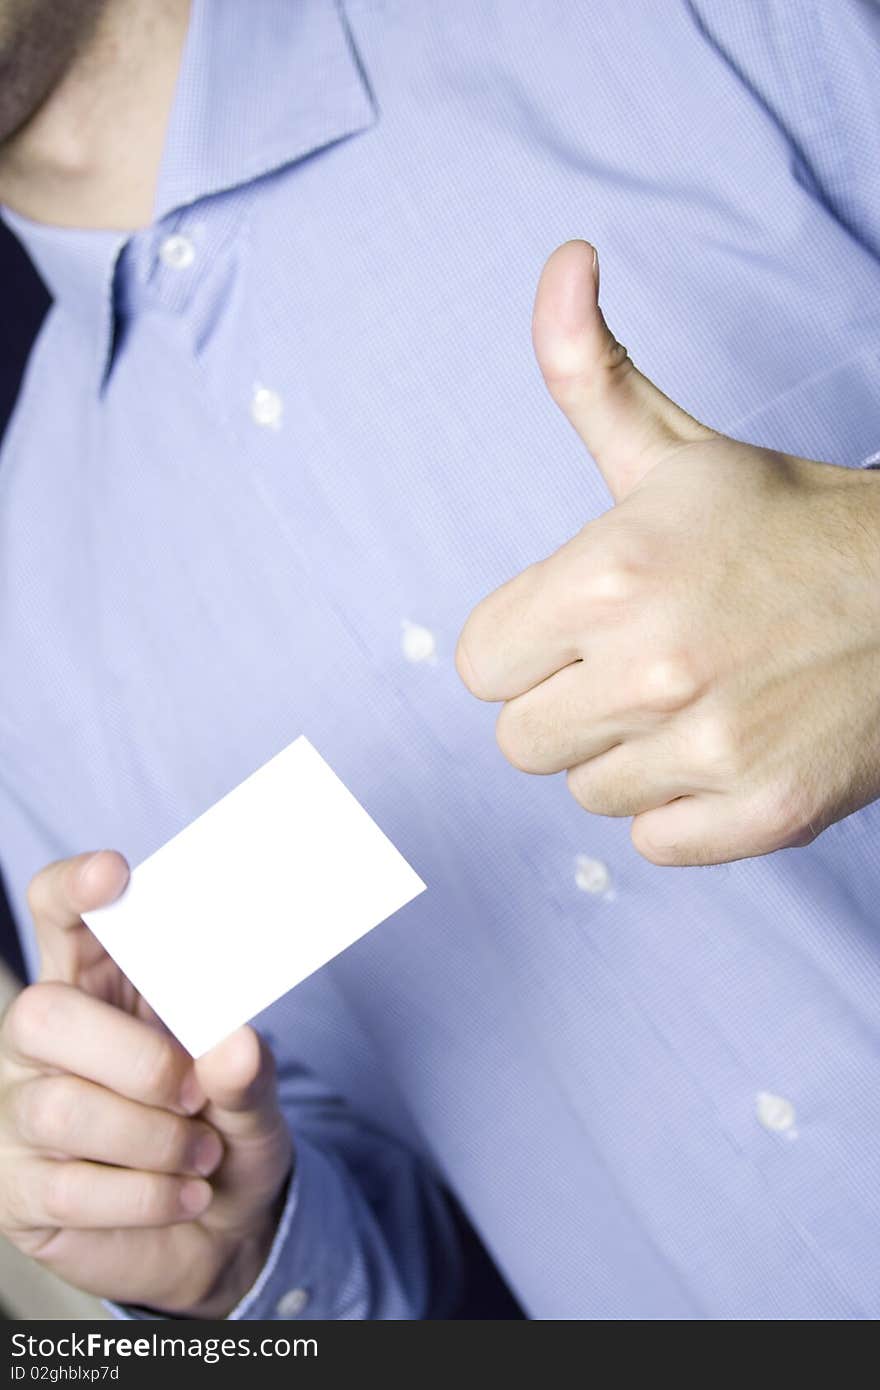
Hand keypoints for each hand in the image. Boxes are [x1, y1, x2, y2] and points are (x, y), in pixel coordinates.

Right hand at [0, 851, 292, 1315]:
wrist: (221, 1230)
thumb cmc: (225, 1131)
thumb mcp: (255, 1096)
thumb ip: (248, 1071)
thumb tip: (237, 1046)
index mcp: (100, 986)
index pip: (60, 916)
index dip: (74, 888)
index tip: (115, 873)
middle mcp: (45, 1040)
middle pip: (42, 1013)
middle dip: (133, 1056)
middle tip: (194, 1093)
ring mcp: (20, 1114)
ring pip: (59, 1107)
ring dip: (151, 1139)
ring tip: (201, 1156)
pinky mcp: (17, 1190)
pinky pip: (64, 1189)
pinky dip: (141, 1197)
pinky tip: (179, 1196)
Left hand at [457, 240, 879, 865]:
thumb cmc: (782, 523)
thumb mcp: (672, 448)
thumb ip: (588, 371)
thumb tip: (563, 260)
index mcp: (611, 574)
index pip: (479, 664)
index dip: (525, 644)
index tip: (583, 624)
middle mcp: (654, 667)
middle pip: (521, 740)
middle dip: (568, 703)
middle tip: (642, 662)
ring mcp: (713, 748)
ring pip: (587, 793)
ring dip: (628, 755)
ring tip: (695, 699)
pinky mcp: (762, 814)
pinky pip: (653, 843)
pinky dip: (683, 808)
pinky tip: (729, 747)